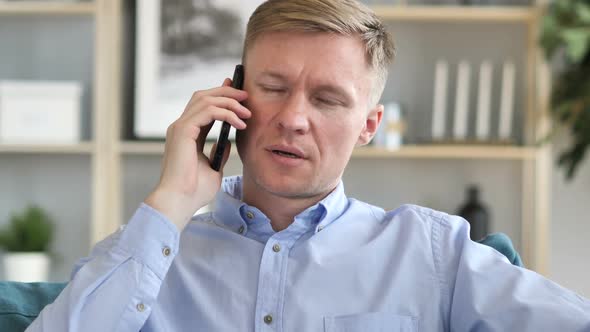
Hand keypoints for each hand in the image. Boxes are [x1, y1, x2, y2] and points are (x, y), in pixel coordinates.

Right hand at [144, 79, 250, 230]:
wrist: (180, 201)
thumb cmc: (194, 190)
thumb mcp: (213, 168)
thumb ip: (218, 153)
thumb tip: (228, 142)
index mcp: (186, 134)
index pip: (203, 107)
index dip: (220, 96)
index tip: (239, 94)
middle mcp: (181, 127)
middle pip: (203, 96)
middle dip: (226, 91)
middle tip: (246, 95)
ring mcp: (180, 127)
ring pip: (206, 99)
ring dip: (229, 101)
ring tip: (246, 111)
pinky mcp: (183, 131)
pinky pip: (208, 111)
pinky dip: (226, 113)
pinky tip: (239, 123)